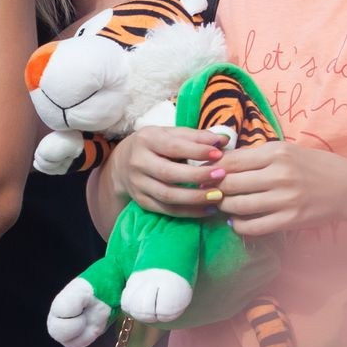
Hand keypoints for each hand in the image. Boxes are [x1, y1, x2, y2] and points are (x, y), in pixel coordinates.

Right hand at [108, 126, 228, 219]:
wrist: (123, 163)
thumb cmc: (156, 145)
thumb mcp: (171, 134)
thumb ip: (196, 137)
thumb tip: (224, 140)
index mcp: (146, 140)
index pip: (173, 146)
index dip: (196, 151)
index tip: (219, 154)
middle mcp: (138, 162)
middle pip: (168, 173)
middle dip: (197, 176)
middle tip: (221, 176)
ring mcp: (138, 184)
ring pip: (167, 195)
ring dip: (195, 198)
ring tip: (218, 196)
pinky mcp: (141, 201)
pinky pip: (166, 210)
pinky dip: (188, 212)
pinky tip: (207, 209)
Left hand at [215, 140, 346, 237]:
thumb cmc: (314, 165)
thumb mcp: (286, 150)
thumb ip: (256, 155)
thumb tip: (221, 161)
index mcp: (276, 153)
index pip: (232, 161)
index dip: (212, 168)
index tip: (204, 172)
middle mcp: (279, 175)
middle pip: (231, 184)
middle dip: (214, 188)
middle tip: (207, 191)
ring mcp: (285, 199)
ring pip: (239, 206)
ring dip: (224, 207)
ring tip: (221, 205)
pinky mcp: (290, 219)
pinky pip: (254, 226)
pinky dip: (239, 226)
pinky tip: (236, 222)